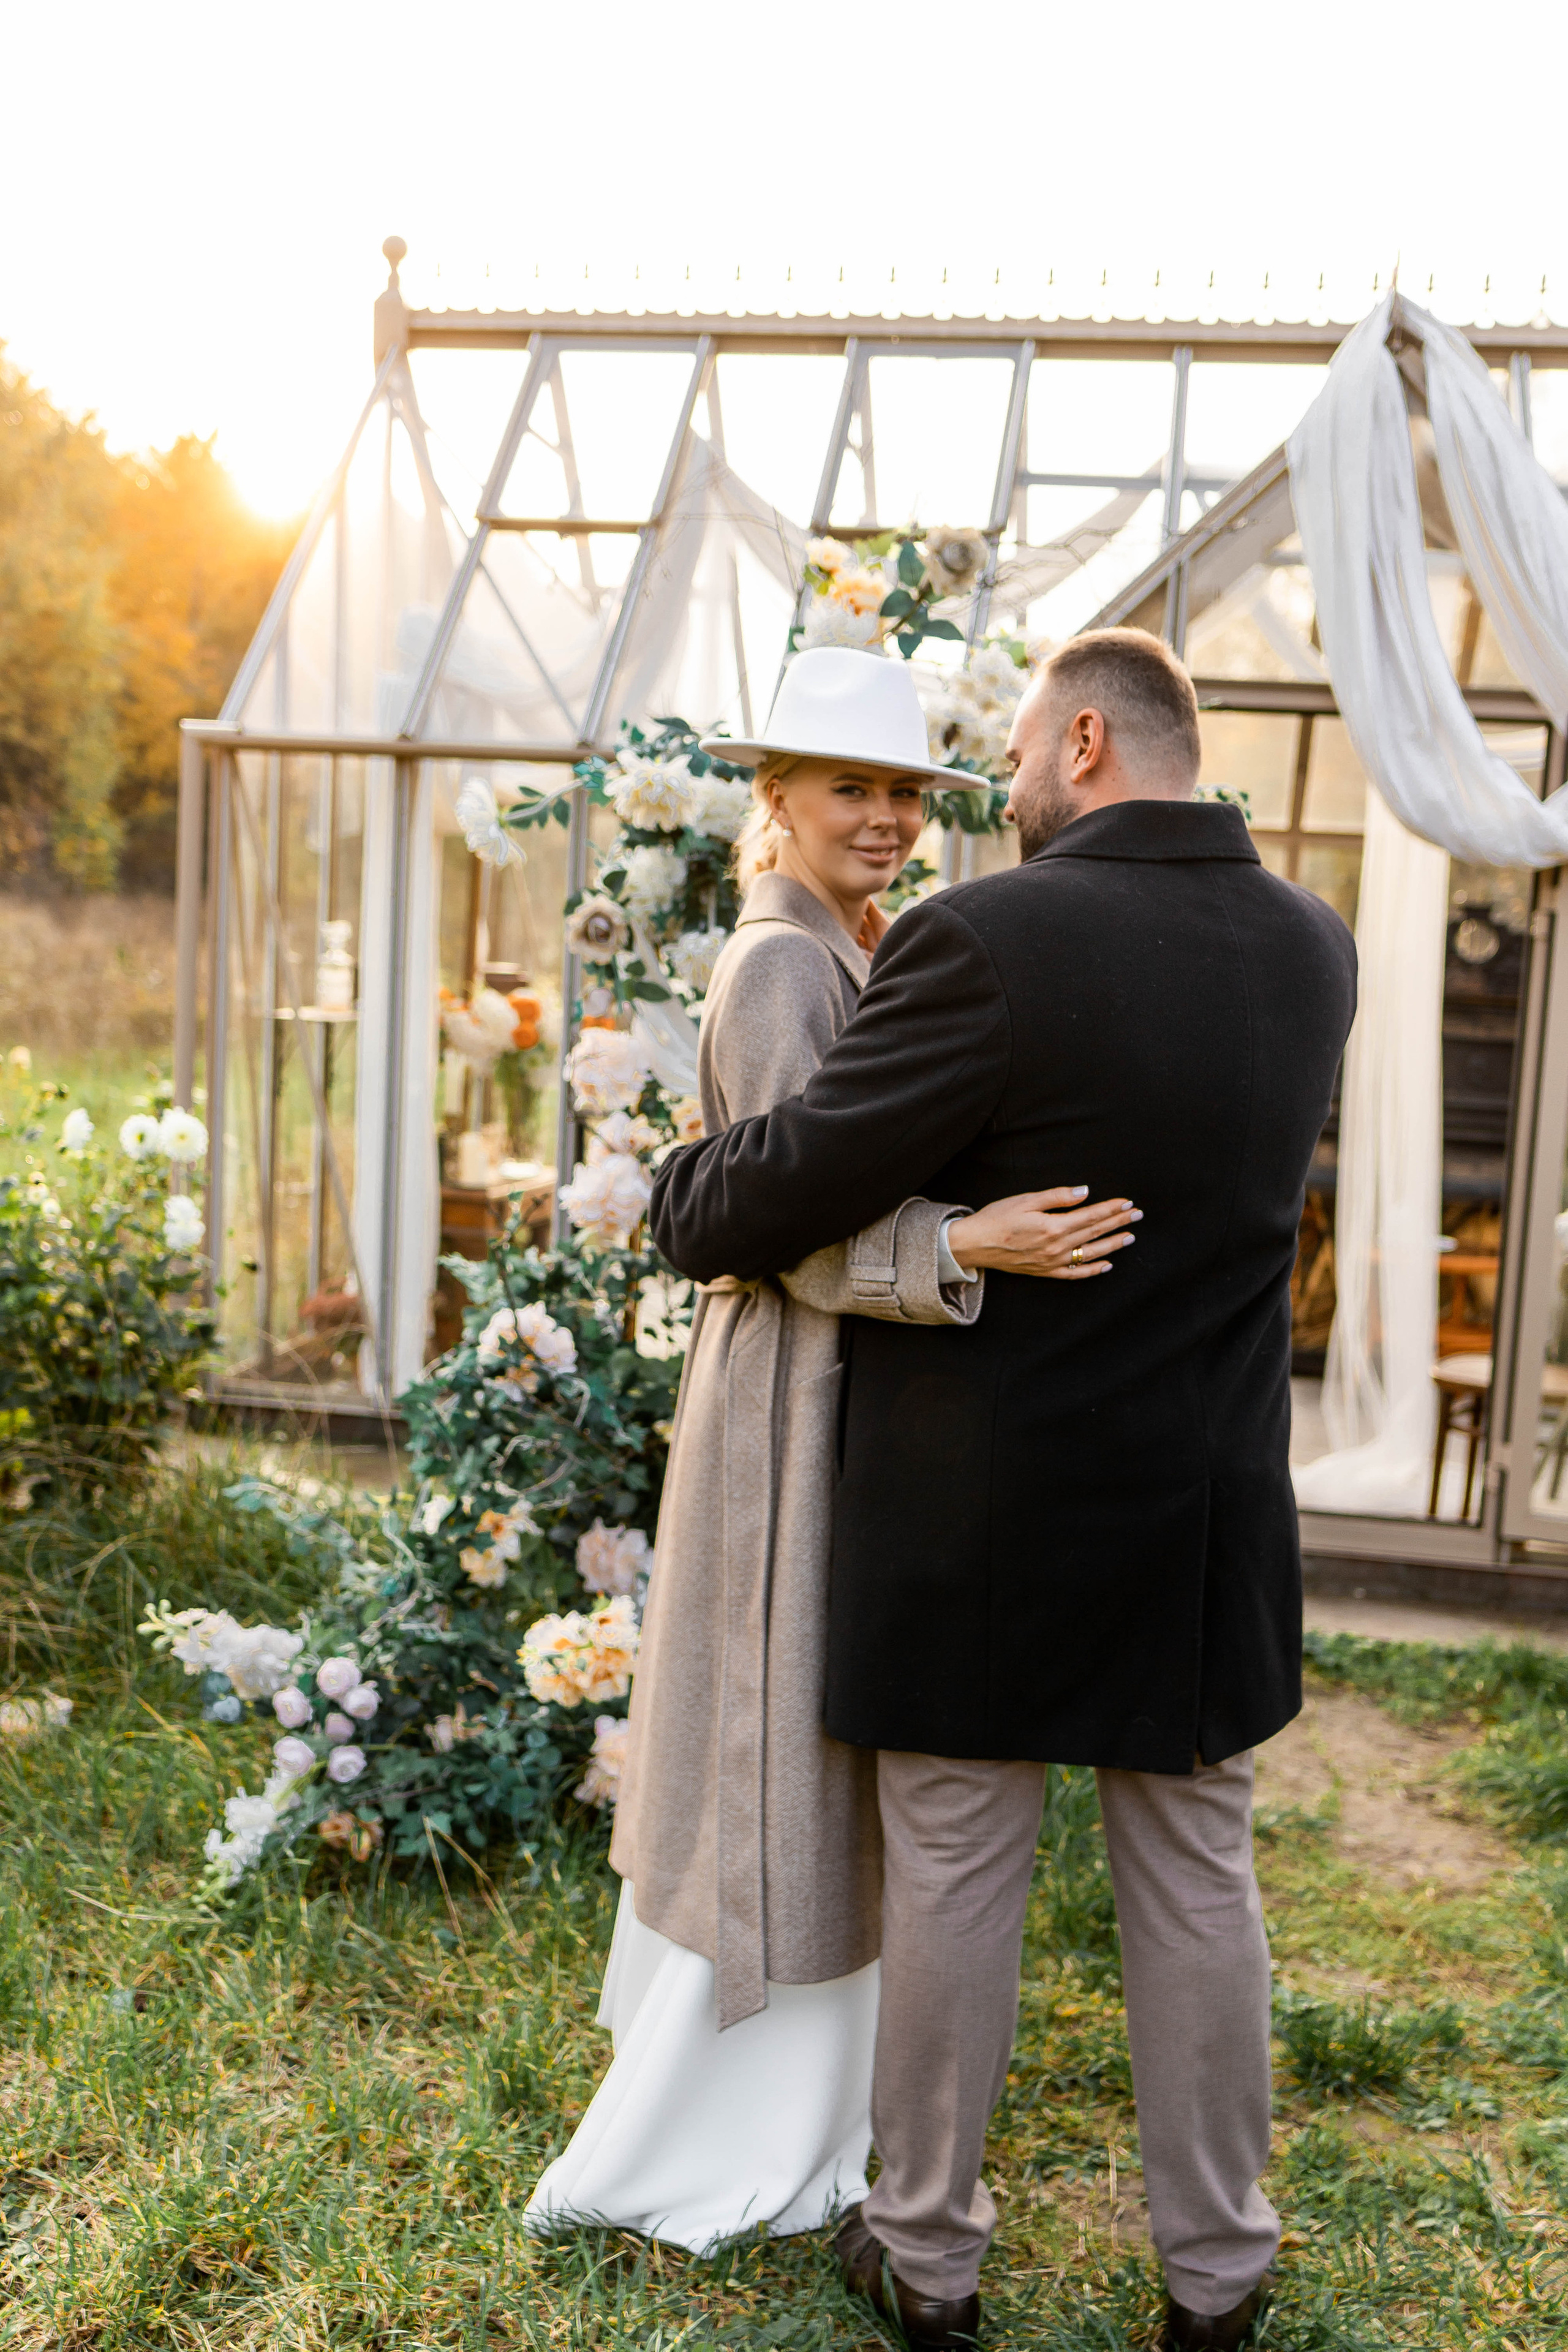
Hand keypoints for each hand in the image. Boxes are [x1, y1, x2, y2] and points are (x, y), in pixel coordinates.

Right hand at [946, 1188, 1140, 1279]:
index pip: (1091, 1215)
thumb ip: (1057, 1196)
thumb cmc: (997, 1218)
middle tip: (1137, 1215)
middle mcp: (1056, 1247)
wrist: (974, 1244)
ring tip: (1129, 1237)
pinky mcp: (1045, 1272)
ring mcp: (1052, 1262)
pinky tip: (1107, 1264)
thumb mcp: (1026, 1200)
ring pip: (1090, 1253)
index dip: (1111, 1209)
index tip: (1127, 1202)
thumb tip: (1085, 1192)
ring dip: (1112, 1244)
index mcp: (1053, 1226)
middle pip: (1094, 1232)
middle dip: (1118, 1222)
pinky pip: (1075, 1273)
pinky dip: (1093, 1270)